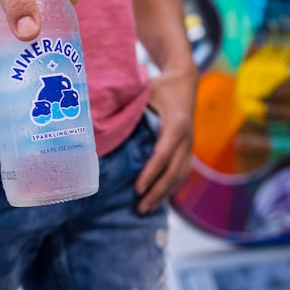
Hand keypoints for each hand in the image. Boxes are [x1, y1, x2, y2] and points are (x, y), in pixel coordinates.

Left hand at [134, 64, 197, 213]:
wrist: (186, 80)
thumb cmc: (160, 86)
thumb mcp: (143, 91)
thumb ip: (127, 106)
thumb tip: (100, 122)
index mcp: (176, 123)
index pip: (164, 154)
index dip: (151, 173)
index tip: (137, 188)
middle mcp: (187, 137)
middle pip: (174, 171)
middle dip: (158, 191)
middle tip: (139, 207)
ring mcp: (190, 145)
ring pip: (181, 175)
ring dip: (164, 194)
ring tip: (145, 209)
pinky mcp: (188, 149)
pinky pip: (182, 172)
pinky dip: (170, 187)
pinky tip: (156, 198)